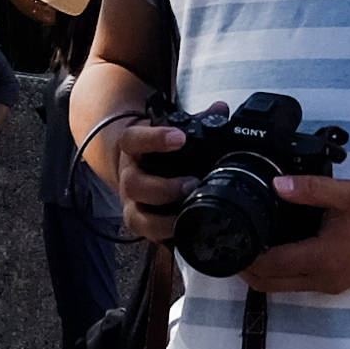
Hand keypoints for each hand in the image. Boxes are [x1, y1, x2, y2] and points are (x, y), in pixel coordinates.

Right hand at [94, 110, 205, 238]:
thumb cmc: (156, 150)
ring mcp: (131, 203)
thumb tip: (221, 109)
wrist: (130, 166)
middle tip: (192, 184)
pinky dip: (168, 239)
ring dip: (164, 219)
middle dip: (163, 188)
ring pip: (137, 216)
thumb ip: (196, 120)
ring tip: (190, 212)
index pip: (134, 140)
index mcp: (133, 149)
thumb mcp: (169, 131)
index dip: (154, 139)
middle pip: (134, 184)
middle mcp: (128, 177)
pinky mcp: (141, 224)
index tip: (179, 138)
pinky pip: (149, 236)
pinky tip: (188, 237)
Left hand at [237, 175, 349, 297]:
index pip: (271, 267)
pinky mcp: (340, 281)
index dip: (244, 258)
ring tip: (248, 246)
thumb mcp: (347, 194)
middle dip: (247, 271)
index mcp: (324, 259)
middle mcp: (325, 279)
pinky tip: (277, 249)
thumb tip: (276, 185)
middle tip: (230, 246)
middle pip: (271, 285)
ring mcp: (333, 284)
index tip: (227, 243)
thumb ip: (309, 189)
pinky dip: (282, 272)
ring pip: (285, 287)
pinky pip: (300, 283)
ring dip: (264, 273)